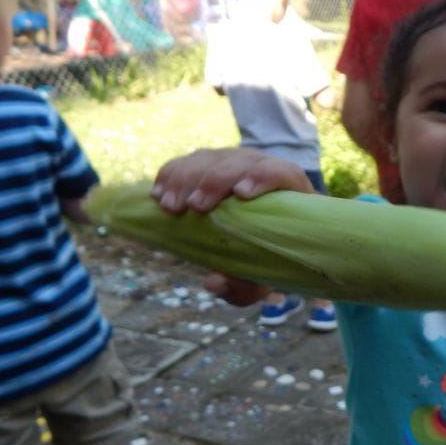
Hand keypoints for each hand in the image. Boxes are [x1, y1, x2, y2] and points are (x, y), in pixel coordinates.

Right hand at [151, 147, 312, 305]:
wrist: (263, 241)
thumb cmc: (266, 260)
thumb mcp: (259, 282)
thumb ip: (243, 286)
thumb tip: (213, 282)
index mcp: (288, 193)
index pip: (282, 173)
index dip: (262, 177)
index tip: (241, 194)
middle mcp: (262, 170)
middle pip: (240, 162)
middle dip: (214, 181)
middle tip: (193, 207)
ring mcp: (234, 163)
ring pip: (211, 158)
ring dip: (186, 178)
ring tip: (169, 206)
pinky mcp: (210, 164)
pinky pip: (188, 161)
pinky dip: (171, 174)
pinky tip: (157, 194)